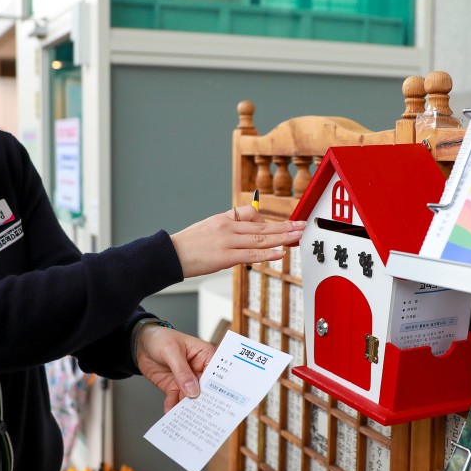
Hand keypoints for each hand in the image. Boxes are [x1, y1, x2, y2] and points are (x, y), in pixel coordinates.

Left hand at [136, 325, 215, 412]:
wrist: (141, 343)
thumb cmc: (160, 338)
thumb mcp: (171, 351)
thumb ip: (182, 371)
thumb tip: (193, 390)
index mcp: (205, 356)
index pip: (216, 374)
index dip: (218, 388)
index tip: (217, 402)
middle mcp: (199, 370)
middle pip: (205, 390)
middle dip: (203, 403)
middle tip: (202, 416)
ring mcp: (187, 381)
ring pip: (191, 398)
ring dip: (188, 408)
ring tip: (186, 419)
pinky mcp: (175, 387)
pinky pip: (176, 400)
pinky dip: (173, 407)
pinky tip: (171, 414)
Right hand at [170, 207, 305, 277]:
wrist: (169, 255)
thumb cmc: (186, 245)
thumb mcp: (207, 229)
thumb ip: (226, 231)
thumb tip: (244, 236)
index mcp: (222, 219)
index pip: (250, 213)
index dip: (267, 220)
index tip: (280, 225)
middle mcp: (227, 227)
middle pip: (262, 226)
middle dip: (284, 226)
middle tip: (301, 226)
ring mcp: (227, 242)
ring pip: (260, 239)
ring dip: (282, 238)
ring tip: (297, 236)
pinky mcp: (225, 257)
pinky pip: (251, 254)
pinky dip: (268, 253)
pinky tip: (281, 252)